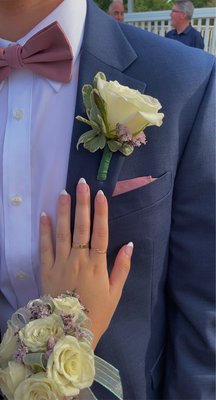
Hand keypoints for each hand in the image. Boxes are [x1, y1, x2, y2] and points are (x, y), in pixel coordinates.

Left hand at [40, 178, 132, 347]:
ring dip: (63, 212)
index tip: (100, 195)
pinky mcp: (47, 270)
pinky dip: (44, 231)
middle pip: (81, 227)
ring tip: (63, 193)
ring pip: (63, 233)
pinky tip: (44, 215)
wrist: (70, 332)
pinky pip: (45, 247)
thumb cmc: (97, 313)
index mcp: (97, 265)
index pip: (100, 233)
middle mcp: (79, 259)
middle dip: (82, 204)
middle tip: (81, 184)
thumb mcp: (115, 293)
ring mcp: (61, 263)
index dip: (101, 213)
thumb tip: (130, 244)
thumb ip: (122, 268)